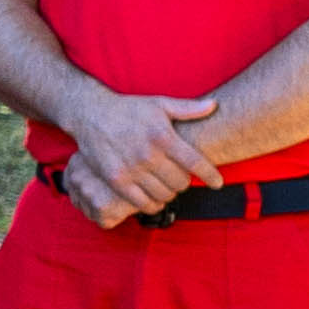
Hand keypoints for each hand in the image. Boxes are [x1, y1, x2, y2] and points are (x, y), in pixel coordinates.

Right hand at [48, 83, 223, 224]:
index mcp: (163, 136)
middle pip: (181, 183)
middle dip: (185, 182)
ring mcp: (132, 169)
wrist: (91, 114)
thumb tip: (214, 105)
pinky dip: (152, 205)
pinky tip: (153, 200)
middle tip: (181, 178)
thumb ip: (188, 108)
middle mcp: (149, 155)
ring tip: (167, 187)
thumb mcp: (160, 104)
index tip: (218, 183)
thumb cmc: (129, 109)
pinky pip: (142, 203)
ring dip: (169, 194)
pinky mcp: (117, 180)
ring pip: (164, 195)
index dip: (210, 175)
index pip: (195, 162)